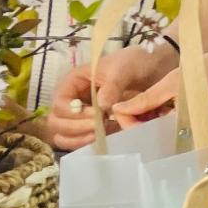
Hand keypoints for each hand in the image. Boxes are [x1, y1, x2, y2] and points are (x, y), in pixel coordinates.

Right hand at [46, 42, 175, 149]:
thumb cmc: (133, 63)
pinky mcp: (92, 126)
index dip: (74, 113)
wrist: (152, 69)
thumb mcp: (123, 69)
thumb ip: (112, 86)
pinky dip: (87, 144)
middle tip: (100, 126)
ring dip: (79, 139)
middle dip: (75, 127)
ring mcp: (80, 115)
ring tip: (102, 135)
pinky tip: (106, 138)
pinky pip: (80, 140)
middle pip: (56, 122)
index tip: (98, 114)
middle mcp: (71, 100)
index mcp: (73, 83)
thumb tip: (101, 106)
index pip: (58, 104)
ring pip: (63, 135)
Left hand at [112, 42, 207, 127]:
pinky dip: (162, 111)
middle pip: (152, 132)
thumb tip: (117, 110)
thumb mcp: (173, 82)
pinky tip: (159, 97)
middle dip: (136, 118)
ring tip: (141, 97)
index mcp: (181, 128)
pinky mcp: (195, 119)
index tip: (117, 104)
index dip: (127, 120)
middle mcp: (186, 133)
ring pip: (161, 126)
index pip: (144, 133)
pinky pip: (172, 120)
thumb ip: (146, 99)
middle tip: (125, 100)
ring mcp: (191, 126)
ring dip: (148, 114)